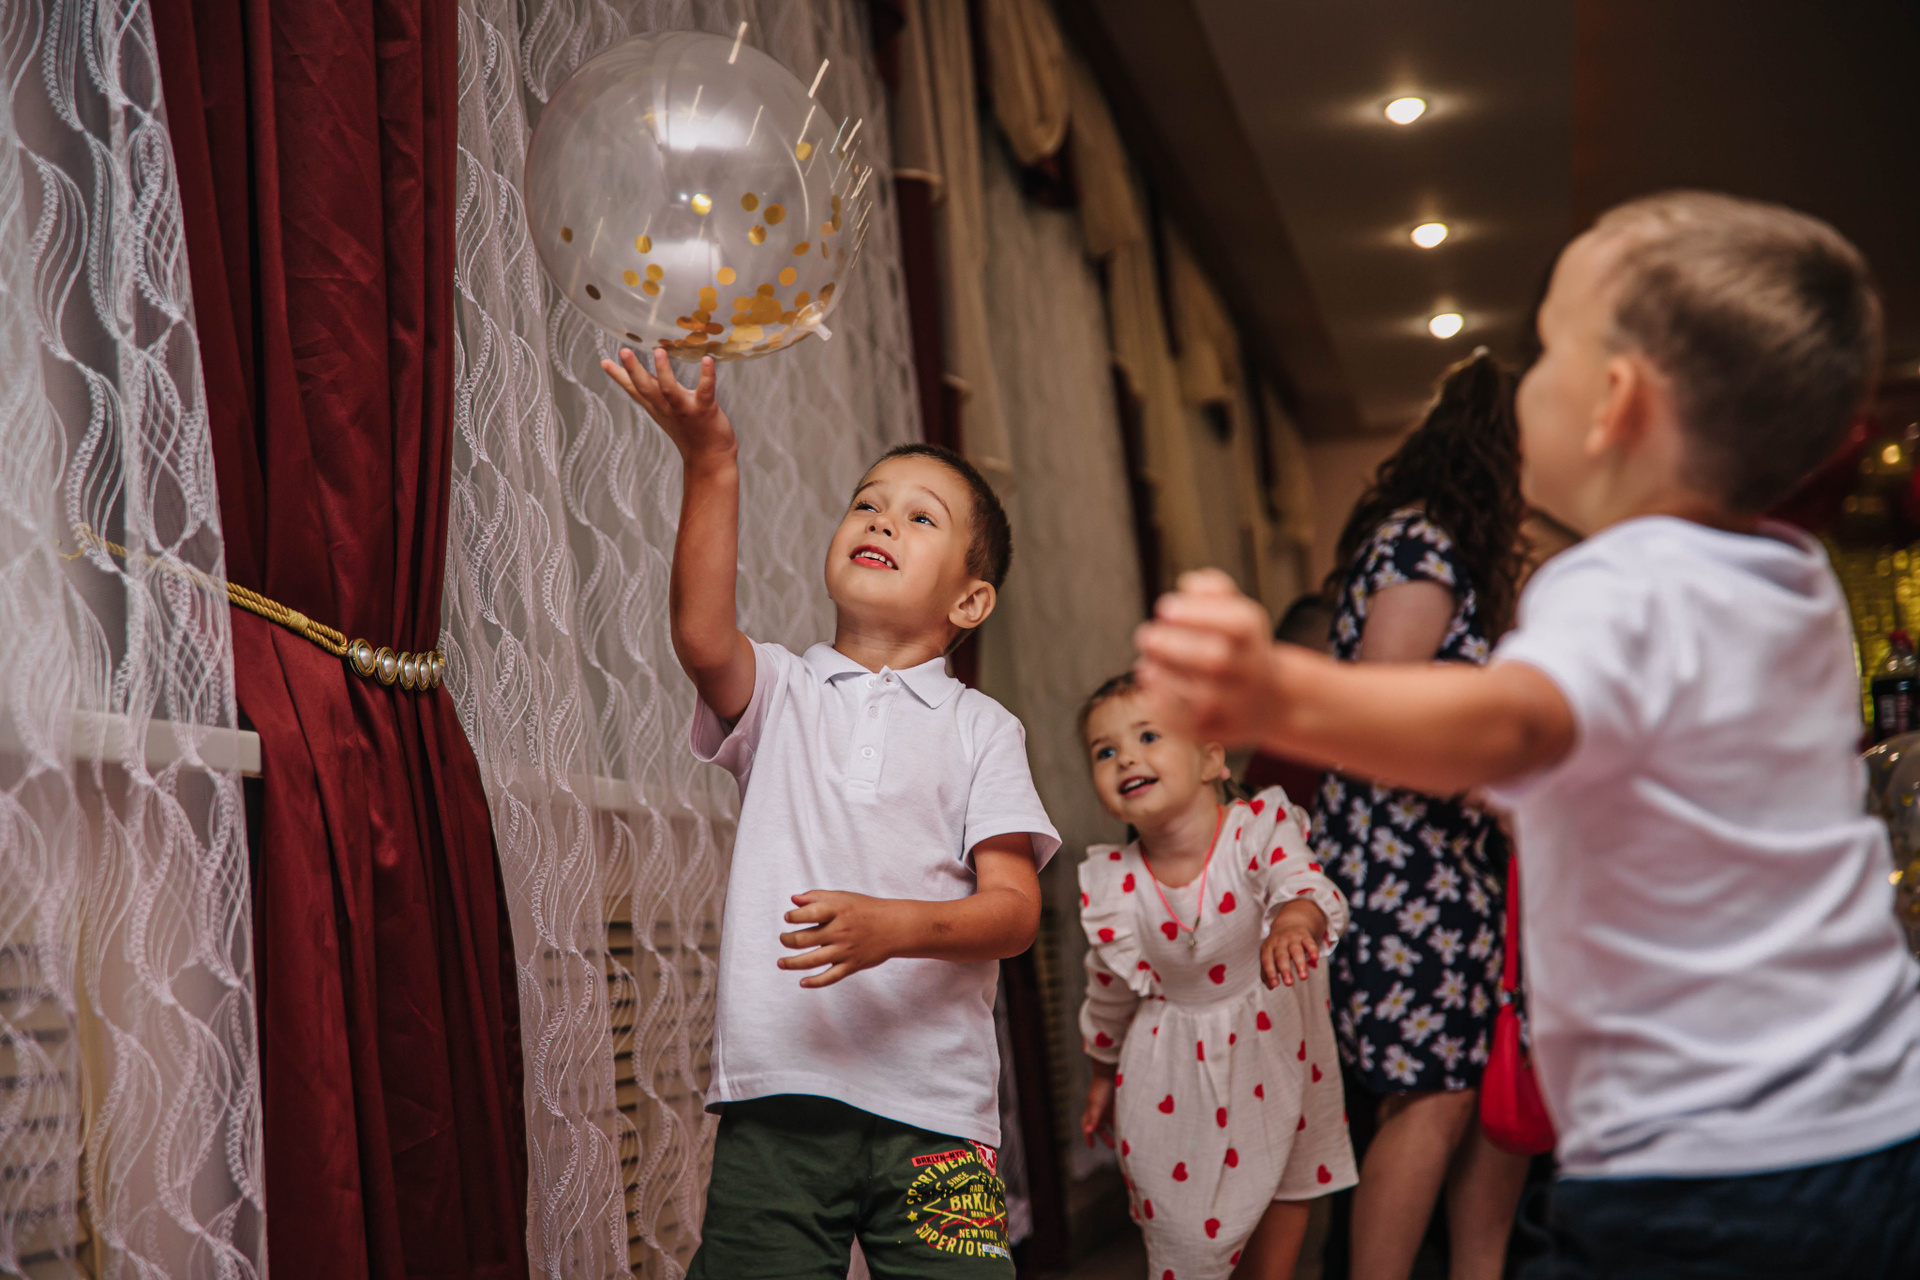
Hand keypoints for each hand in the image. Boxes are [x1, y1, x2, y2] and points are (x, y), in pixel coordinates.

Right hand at [600, 347, 734, 463]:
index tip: (604, 361)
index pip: (633, 390)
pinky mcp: (705, 410)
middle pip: (645, 388)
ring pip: (669, 390)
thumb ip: (651, 392)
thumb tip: (639, 376)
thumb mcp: (663, 410)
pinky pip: (706, 391)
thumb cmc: (688, 430)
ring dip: (664, 372)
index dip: (619, 376)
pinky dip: (707, 375)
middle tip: (623, 351)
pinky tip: (707, 359)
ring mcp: (685, 409)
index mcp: (656, 406)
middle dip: (633, 371)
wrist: (709, 457)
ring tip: (658, 352)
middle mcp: (666, 407)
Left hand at [777, 891, 909, 988]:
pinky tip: (802, 982)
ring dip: (792, 963)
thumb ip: (817, 897)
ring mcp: (846, 950)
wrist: (895, 927)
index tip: (788, 918)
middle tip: (784, 939)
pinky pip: (830, 977)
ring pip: (812, 960)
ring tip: (781, 962)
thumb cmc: (865, 909)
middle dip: (788, 940)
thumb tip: (793, 900)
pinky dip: (815, 982)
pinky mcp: (852, 965)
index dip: (793, 916)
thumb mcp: (843, 897)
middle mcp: (840, 931)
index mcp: (838, 911)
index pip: (808, 914)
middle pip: (805, 939)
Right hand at [1081, 1064, 1115, 1148]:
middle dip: (1105, 1137)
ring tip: (1123, 1140)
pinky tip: (1129, 1128)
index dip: (1087, 1136)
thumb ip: (1093, 1118)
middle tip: (1112, 1146)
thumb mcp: (1097, 1104)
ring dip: (1115, 1131)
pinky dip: (1123, 1123)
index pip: (1087, 1126)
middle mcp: (1099, 1110)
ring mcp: (1109, 1106)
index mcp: (1091, 1110)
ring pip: (1111, 1123)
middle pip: (1100, 1127)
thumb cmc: (1101, 1088)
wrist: (1111, 1071)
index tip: (1091, 1146)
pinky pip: (1120, 1116)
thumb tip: (1087, 1131)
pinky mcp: (1118, 1104)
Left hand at [1134, 570, 1284, 747]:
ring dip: (1165, 677)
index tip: (1164, 608)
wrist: (1268, 699)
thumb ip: (1213, 588)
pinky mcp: (1219, 731)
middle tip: (1146, 636)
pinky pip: (1190, 724)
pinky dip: (1165, 705)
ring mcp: (1236, 705)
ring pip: (1202, 696)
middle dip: (1175, 647)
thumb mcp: (1235, 610)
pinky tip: (1151, 684)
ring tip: (1147, 662)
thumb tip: (1188, 585)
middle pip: (1217, 661)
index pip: (1238, 623)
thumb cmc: (1239, 646)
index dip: (1199, 613)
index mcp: (1253, 635)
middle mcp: (1250, 671)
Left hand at [1262, 900, 1325, 988]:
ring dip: (1300, 964)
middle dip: (1285, 969)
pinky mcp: (1305, 936)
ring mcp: (1292, 938)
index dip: (1270, 972)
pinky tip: (1315, 958)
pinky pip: (1309, 942)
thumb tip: (1270, 986)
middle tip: (1289, 983)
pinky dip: (1312, 950)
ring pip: (1296, 950)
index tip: (1275, 984)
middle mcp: (1279, 942)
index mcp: (1268, 948)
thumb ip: (1267, 972)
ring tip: (1303, 977)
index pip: (1267, 960)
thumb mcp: (1269, 955)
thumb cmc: (1278, 946)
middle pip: (1281, 956)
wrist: (1289, 923)